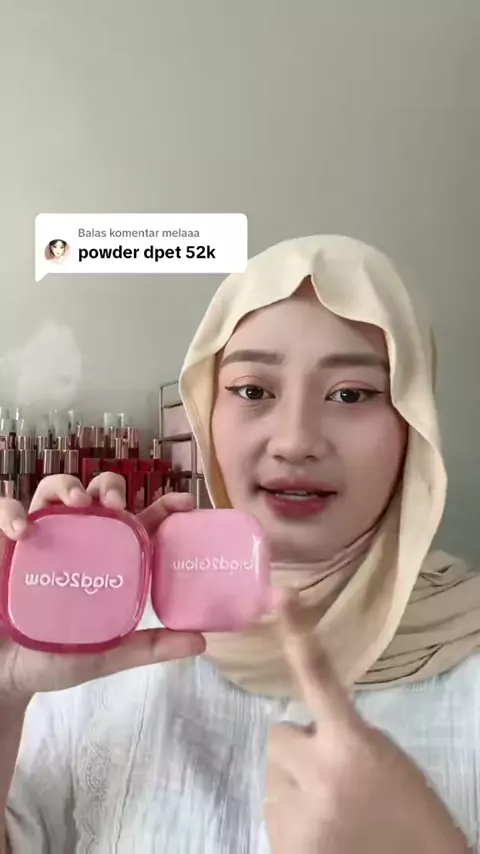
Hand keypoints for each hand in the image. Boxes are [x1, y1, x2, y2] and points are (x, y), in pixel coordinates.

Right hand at [0, 474, 204, 703]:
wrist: (3, 677)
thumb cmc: (52, 660)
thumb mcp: (105, 653)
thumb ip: (147, 647)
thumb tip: (199, 642)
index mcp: (103, 560)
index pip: (135, 524)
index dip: (161, 507)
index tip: (183, 503)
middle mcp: (73, 542)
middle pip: (95, 495)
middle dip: (108, 487)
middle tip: (115, 503)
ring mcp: (38, 540)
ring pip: (53, 492)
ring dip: (66, 486)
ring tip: (77, 502)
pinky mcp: (4, 545)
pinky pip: (6, 512)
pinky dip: (12, 512)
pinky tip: (22, 531)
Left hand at [264, 593, 468, 853]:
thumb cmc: (411, 814)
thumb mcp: (387, 759)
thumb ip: (348, 735)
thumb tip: (314, 728)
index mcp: (353, 744)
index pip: (319, 677)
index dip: (298, 633)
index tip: (282, 594)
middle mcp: (318, 772)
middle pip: (280, 734)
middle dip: (301, 748)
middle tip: (334, 773)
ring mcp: (297, 813)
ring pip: (274, 774)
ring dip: (296, 783)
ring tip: (334, 808)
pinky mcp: (284, 844)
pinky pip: (272, 809)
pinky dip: (294, 817)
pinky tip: (325, 832)